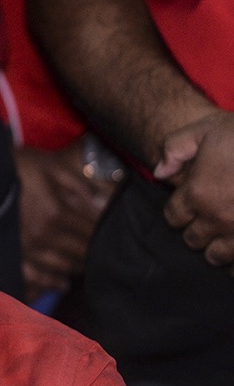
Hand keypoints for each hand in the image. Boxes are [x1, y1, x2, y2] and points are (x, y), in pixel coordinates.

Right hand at [15, 140, 118, 302]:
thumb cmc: (14, 168)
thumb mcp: (50, 167)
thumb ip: (79, 186)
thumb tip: (105, 205)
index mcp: (57, 214)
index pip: (92, 230)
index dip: (107, 234)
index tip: (118, 237)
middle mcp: (44, 238)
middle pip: (80, 252)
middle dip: (96, 254)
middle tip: (108, 256)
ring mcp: (26, 251)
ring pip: (61, 267)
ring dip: (77, 268)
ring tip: (88, 269)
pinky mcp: (12, 257)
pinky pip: (35, 277)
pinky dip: (50, 282)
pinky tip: (61, 284)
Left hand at [155, 111, 233, 268]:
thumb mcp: (206, 129)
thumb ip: (175, 148)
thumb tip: (159, 173)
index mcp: (198, 193)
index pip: (174, 217)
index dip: (179, 211)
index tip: (189, 205)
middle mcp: (217, 217)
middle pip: (193, 239)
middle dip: (198, 230)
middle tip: (210, 219)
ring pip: (217, 256)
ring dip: (218, 248)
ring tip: (227, 233)